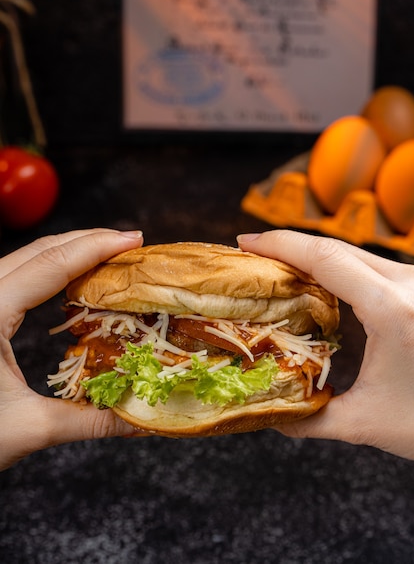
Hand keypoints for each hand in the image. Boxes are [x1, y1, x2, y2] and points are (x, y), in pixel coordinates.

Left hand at [0, 228, 143, 470]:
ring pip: (26, 258)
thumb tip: (142, 421)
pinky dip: (50, 270)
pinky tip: (71, 280)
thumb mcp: (29, 428)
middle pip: (40, 250)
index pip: (51, 265)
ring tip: (108, 256)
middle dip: (88, 241)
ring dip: (70, 252)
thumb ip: (90, 421)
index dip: (96, 247)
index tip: (133, 239)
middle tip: (129, 244)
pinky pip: (17, 276)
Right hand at [237, 229, 413, 459]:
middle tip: (253, 256)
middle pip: (337, 249)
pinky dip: (339, 269)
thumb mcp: (369, 422)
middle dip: (290, 246)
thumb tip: (270, 415)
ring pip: (357, 255)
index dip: (281, 243)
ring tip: (278, 269)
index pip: (326, 258)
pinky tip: (319, 282)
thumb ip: (311, 420)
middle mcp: (412, 286)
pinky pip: (373, 268)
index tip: (246, 242)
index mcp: (394, 310)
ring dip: (314, 257)